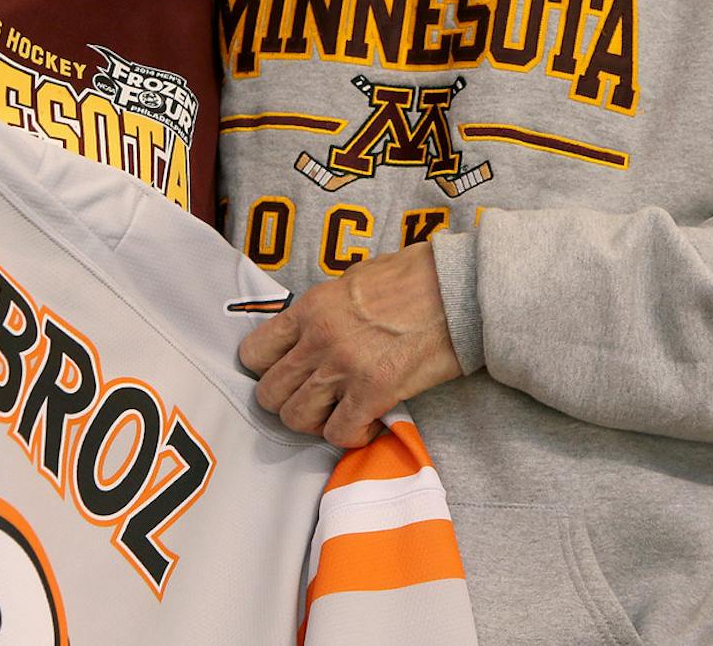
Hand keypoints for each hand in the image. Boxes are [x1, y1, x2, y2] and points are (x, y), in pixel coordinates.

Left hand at [237, 242, 462, 447]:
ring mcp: (344, 366)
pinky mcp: (375, 391)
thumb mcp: (354, 279)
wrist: (459, 287)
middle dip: (289, 402)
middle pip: (269, 394)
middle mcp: (318, 338)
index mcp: (310, 308)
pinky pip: (339, 433)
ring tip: (341, 412)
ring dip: (317, 422)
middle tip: (316, 400)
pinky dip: (352, 435)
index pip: (253, 353)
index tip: (289, 374)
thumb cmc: (414, 277)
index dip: (267, 371)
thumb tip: (311, 331)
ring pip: (297, 418)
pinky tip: (369, 421)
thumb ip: (325, 309)